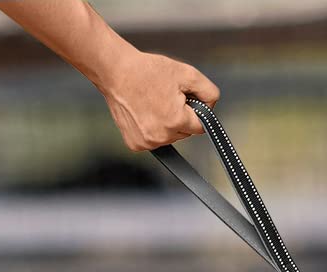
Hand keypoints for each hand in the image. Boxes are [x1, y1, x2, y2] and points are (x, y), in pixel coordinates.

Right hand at [98, 48, 219, 151]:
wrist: (114, 70)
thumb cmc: (146, 70)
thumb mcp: (186, 73)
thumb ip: (208, 92)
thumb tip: (213, 107)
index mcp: (176, 120)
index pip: (200, 126)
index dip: (194, 111)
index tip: (183, 99)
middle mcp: (162, 136)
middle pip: (184, 133)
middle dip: (180, 118)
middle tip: (165, 98)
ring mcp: (147, 142)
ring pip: (169, 138)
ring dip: (166, 124)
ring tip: (152, 104)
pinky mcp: (135, 144)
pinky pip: (153, 141)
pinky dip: (151, 129)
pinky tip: (143, 113)